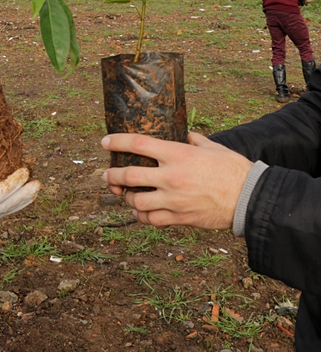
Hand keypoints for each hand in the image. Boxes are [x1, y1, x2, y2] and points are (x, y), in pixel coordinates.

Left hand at [101, 132, 252, 229]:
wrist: (248, 198)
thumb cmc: (232, 169)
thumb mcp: (211, 146)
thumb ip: (194, 140)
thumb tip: (185, 134)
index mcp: (177, 154)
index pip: (139, 144)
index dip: (118, 142)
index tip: (105, 142)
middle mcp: (171, 176)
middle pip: (129, 175)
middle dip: (112, 176)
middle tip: (106, 175)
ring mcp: (174, 199)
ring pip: (136, 201)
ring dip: (126, 198)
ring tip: (124, 194)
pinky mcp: (180, 218)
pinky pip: (151, 219)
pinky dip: (141, 215)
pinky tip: (140, 210)